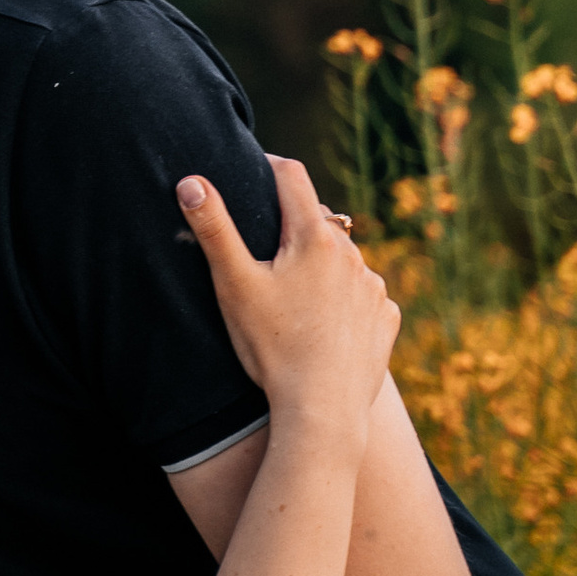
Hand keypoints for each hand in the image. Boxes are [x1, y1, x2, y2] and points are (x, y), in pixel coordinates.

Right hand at [180, 156, 397, 431]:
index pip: (291, 177)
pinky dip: (343, 298)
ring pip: (342, 259)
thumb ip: (213, 229)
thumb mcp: (234, 285)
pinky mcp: (385, 318)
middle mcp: (352, 255)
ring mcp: (373, 287)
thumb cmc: (272, 346)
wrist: (323, 410)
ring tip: (293, 294)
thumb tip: (191, 182)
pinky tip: (323, 323)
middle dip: (292, 223)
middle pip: (318, 220)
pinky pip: (363, 295)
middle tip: (264, 246)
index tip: (254, 164)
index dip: (269, 164)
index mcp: (314, 238)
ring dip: (320, 264)